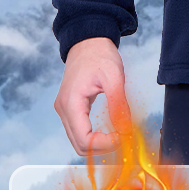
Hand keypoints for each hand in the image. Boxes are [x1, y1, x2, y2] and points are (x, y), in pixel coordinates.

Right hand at [54, 37, 132, 156]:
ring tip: (118, 136)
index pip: (83, 140)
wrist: (88, 41)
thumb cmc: (99, 55)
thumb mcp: (114, 77)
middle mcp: (63, 109)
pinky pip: (79, 131)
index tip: (123, 138)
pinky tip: (108, 131)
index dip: (104, 144)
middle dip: (102, 148)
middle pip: (79, 145)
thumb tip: (125, 130)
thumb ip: (118, 105)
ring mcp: (64, 109)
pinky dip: (93, 136)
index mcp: (71, 103)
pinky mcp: (70, 108)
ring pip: (78, 140)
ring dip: (97, 144)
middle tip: (123, 140)